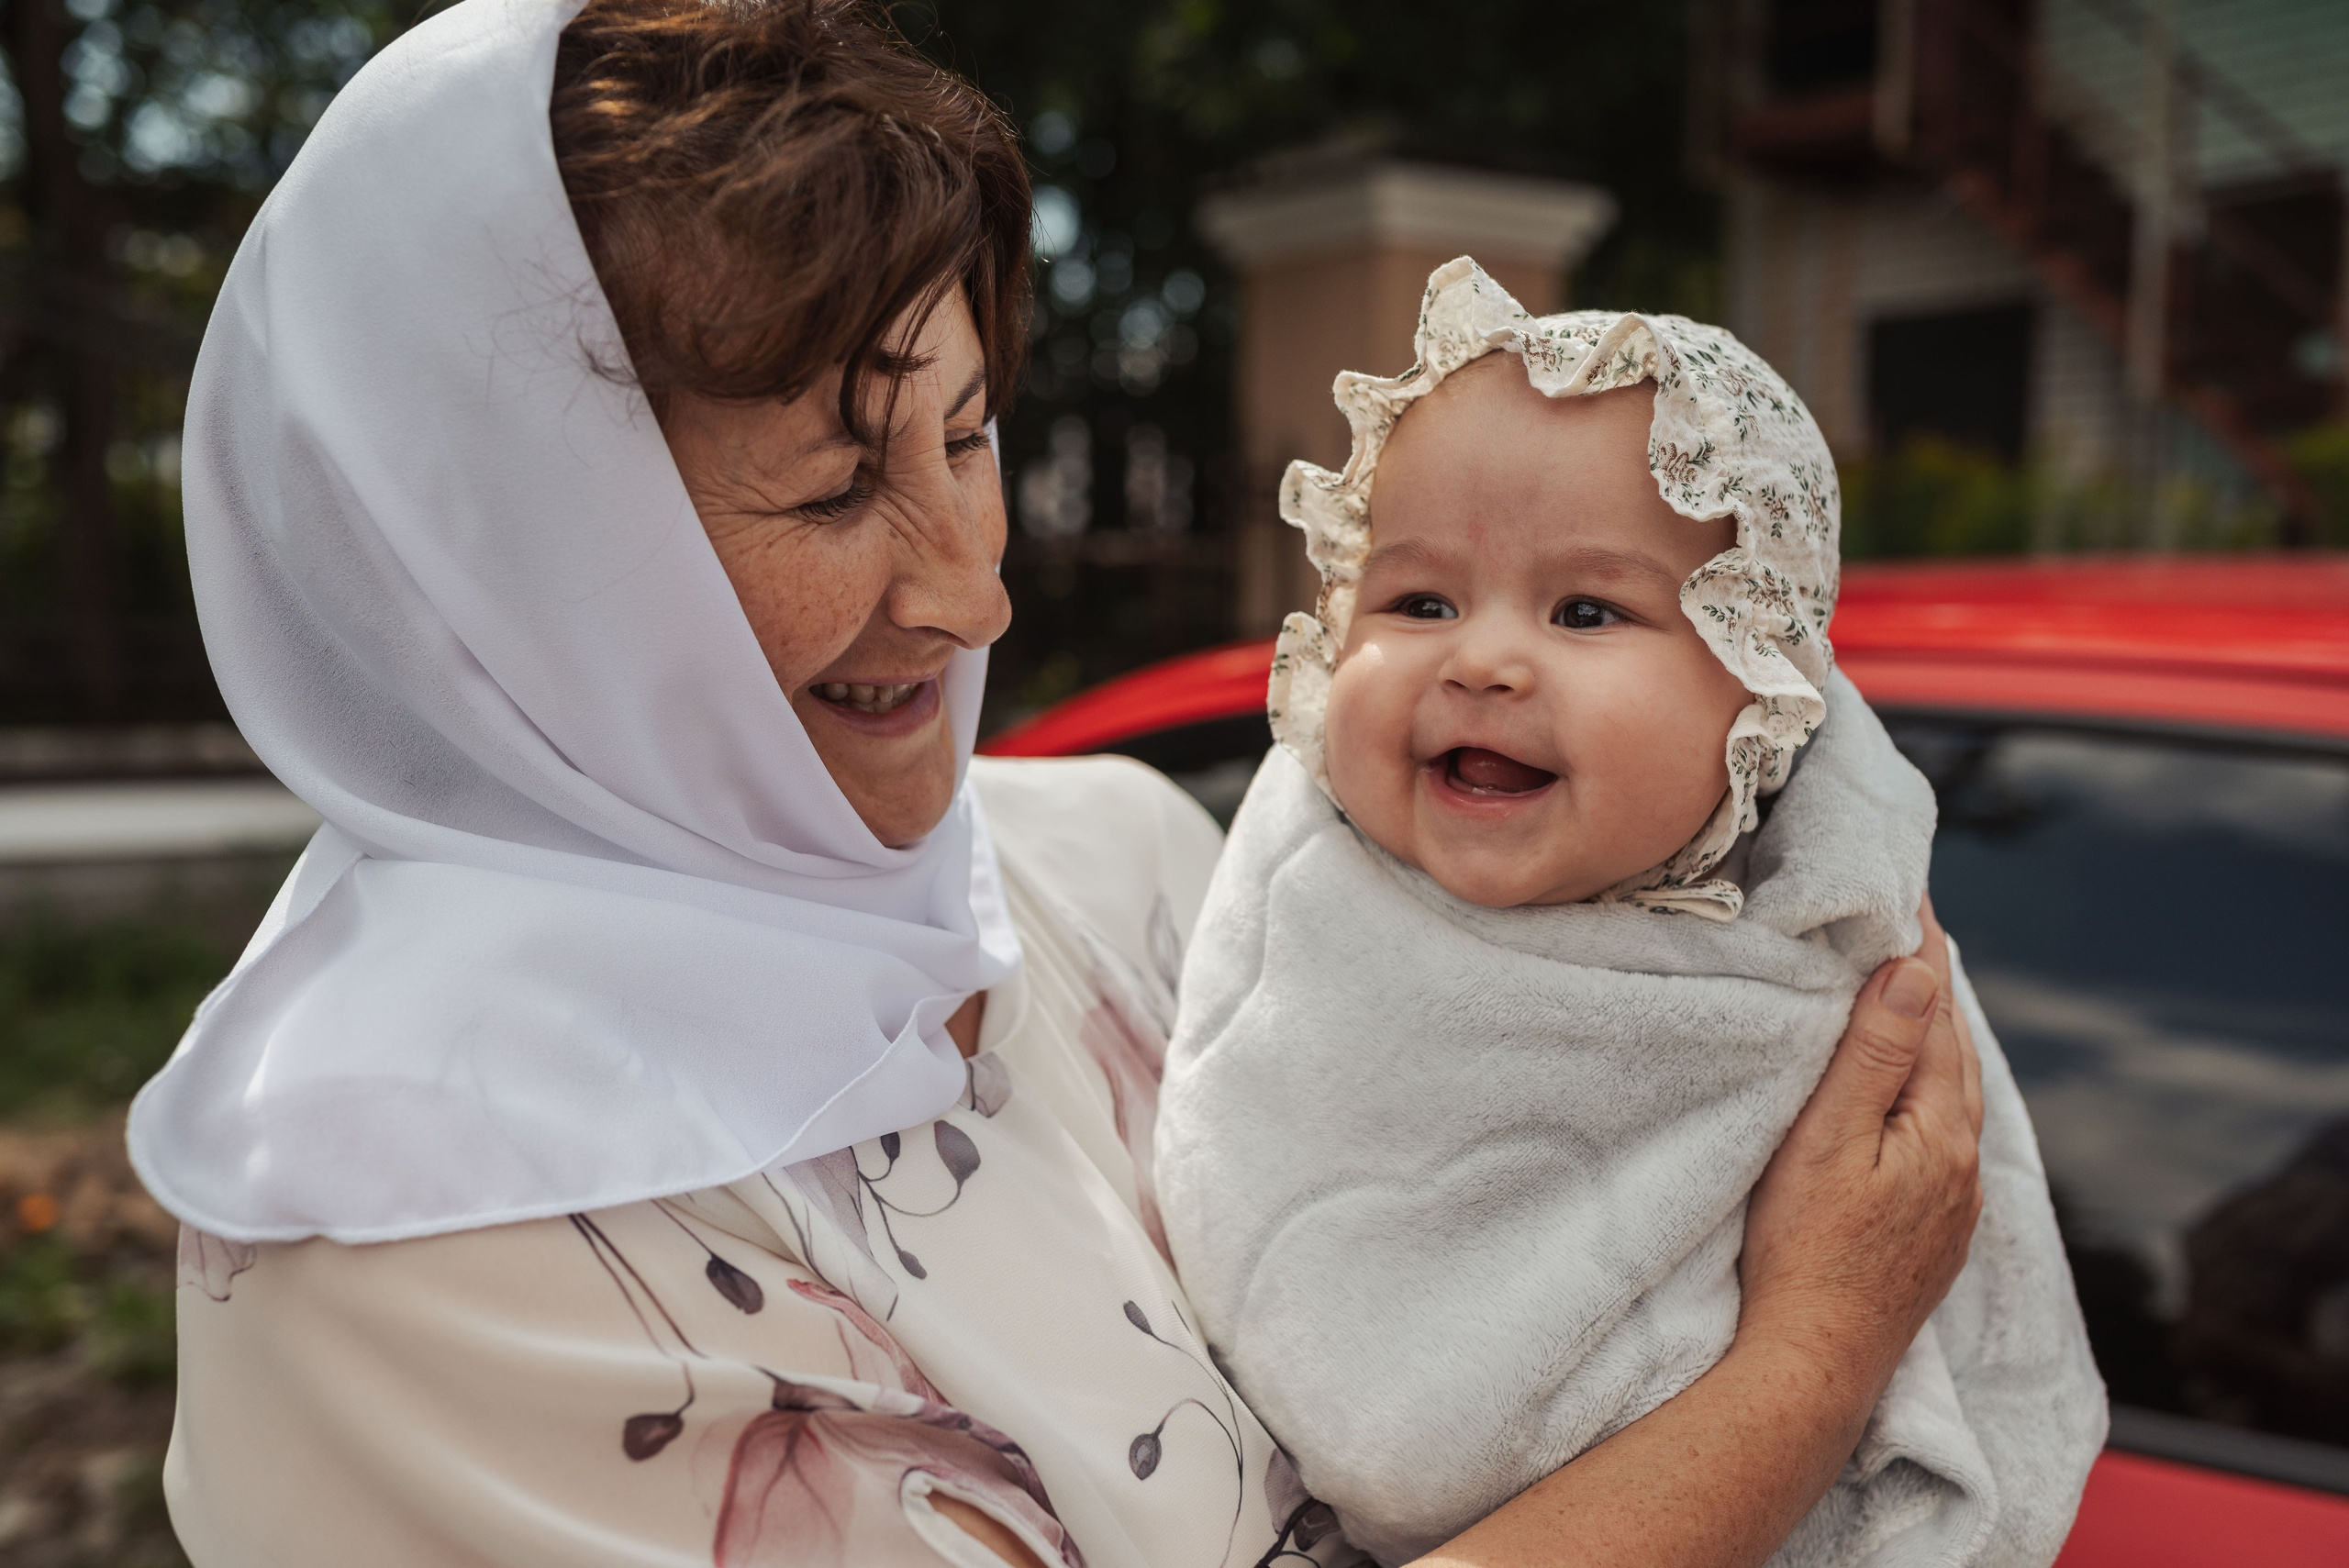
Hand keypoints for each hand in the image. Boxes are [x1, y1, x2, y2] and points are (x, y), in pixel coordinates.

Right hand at [1736, 896, 1985, 1408]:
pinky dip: (1924, 1086)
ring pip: (1949, 1092)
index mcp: (1941, 1130)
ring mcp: (1952, 1201)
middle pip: (1954, 1048)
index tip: (1912, 890)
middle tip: (1908, 920)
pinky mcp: (1932, 1229)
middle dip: (1932, 982)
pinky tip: (1905, 1088)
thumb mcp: (1828, 1141)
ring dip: (1931, 1034)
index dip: (1923, 948)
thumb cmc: (1806, 1252)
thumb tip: (1915, 972)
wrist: (1815, 1362)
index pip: (1938, 1013)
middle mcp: (1962, 1163)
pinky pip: (1939, 1132)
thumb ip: (1874, 1056)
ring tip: (1909, 989)